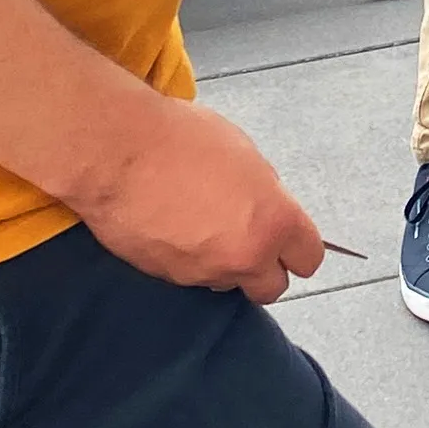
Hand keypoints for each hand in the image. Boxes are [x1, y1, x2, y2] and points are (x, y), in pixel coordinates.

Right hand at [70, 96, 324, 304]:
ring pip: (228, 283)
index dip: (299, 248)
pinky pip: (192, 277)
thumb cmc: (183, 140)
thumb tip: (267, 205)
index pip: (308, 258)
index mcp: (273, 221)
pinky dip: (190, 261)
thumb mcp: (246, 154)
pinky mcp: (167, 278)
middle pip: (272, 287)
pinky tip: (175, 230)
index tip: (289, 239)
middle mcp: (243, 256)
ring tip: (204, 227)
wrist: (119, 154)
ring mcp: (203, 272)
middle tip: (249, 240)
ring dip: (224, 264)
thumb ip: (265, 191)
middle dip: (265, 268)